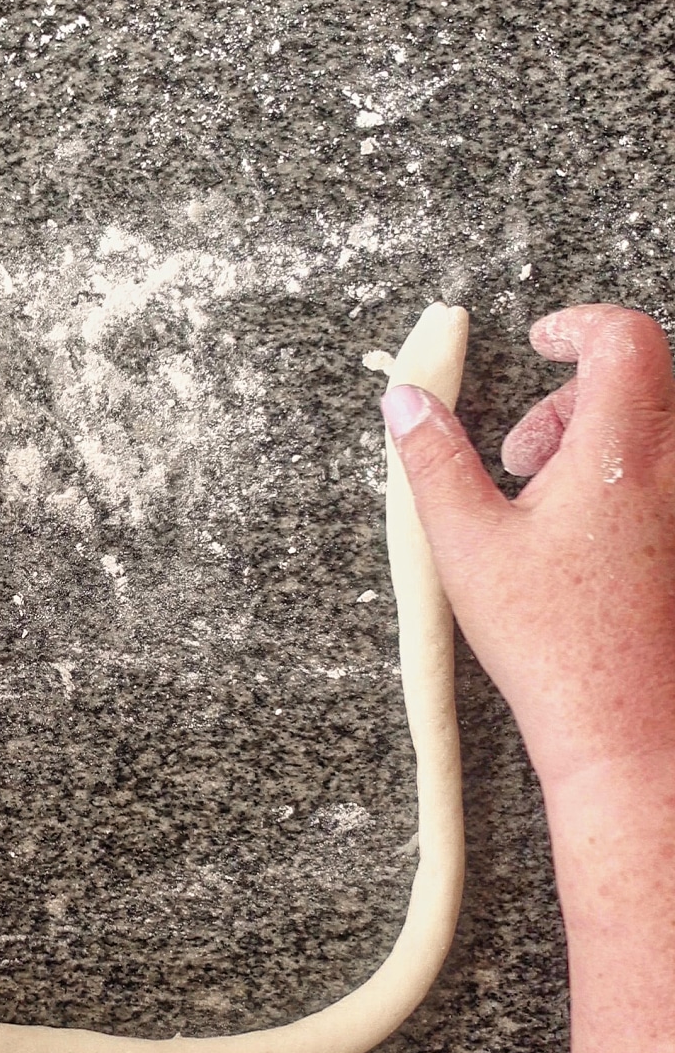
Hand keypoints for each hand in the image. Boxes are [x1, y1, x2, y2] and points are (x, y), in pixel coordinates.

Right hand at [381, 304, 674, 789]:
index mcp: (621, 454)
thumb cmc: (550, 642)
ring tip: (543, 500)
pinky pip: (666, 474)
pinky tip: (583, 537)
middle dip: (574, 397)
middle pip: (644, 379)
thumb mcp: (467, 542)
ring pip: (657, 428)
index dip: (579, 323)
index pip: (625, 339)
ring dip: (598, 438)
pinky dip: (624, 477)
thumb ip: (433, 458)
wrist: (628, 729)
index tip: (541, 340)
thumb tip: (405, 399)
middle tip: (523, 456)